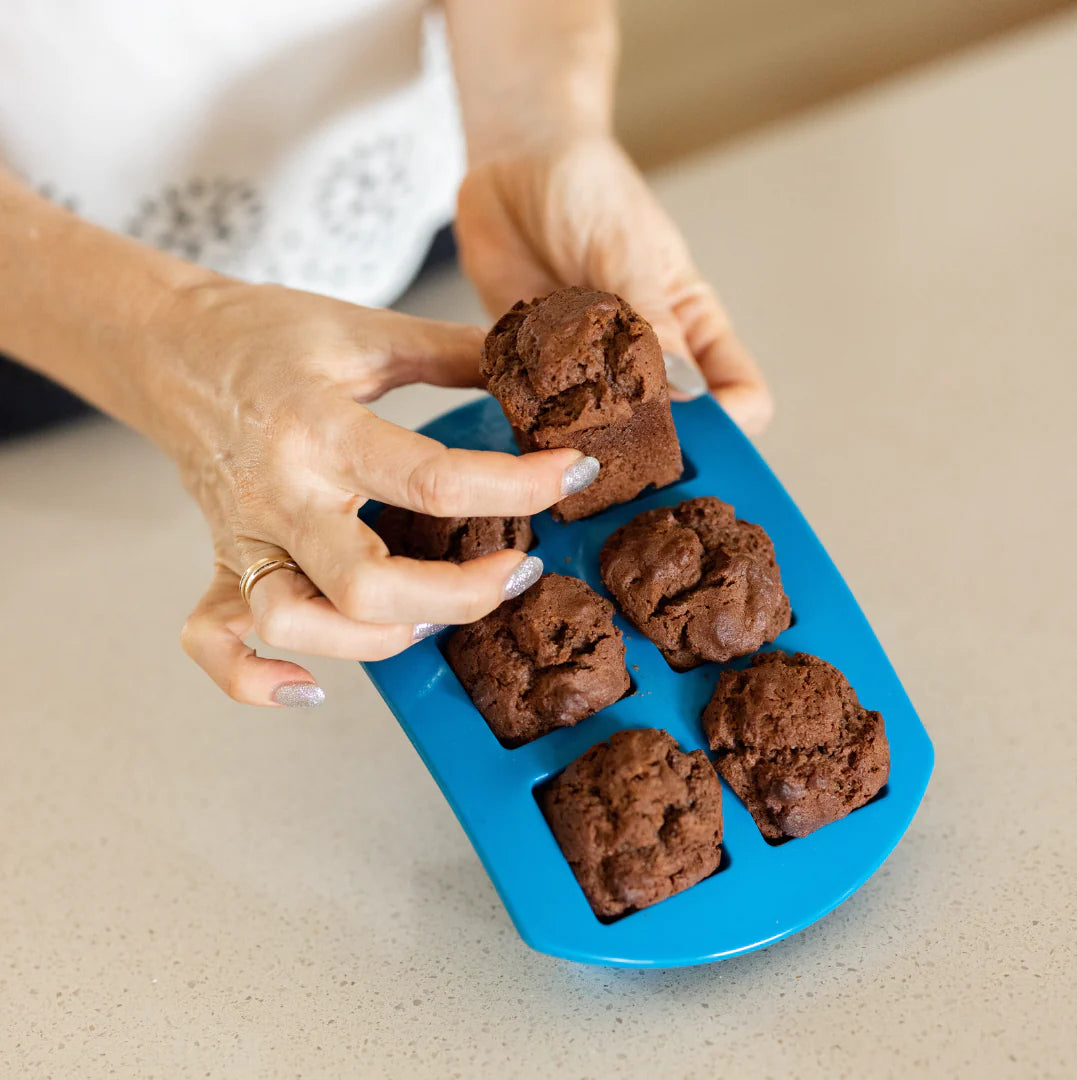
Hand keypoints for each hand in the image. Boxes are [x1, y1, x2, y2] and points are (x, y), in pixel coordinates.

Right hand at [169, 281, 592, 705]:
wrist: (169, 344)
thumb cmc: (268, 333)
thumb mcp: (366, 330)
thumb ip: (453, 350)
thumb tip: (533, 367)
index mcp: (320, 428)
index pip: (432, 479)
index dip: (517, 487)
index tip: (573, 475)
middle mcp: (280, 495)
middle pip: (368, 586)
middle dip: (461, 595)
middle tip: (521, 569)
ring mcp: (245, 537)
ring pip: (298, 625)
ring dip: (378, 640)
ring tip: (435, 617)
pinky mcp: (221, 561)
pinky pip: (214, 641)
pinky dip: (255, 679)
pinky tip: (311, 688)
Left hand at [455, 135, 772, 433]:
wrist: (515, 162)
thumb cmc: (589, 189)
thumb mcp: (627, 249)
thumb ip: (651, 319)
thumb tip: (687, 390)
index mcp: (692, 326)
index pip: (739, 396)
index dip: (727, 423)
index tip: (693, 429)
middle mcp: (649, 357)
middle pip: (673, 429)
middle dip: (653, 446)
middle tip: (623, 443)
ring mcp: (593, 369)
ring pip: (606, 431)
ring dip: (587, 435)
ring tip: (564, 421)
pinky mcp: (540, 370)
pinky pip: (542, 412)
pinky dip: (534, 416)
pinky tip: (521, 399)